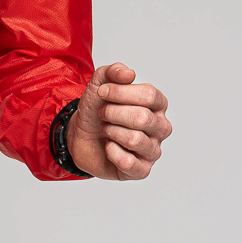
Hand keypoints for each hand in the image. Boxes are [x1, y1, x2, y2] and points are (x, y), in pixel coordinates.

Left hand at [67, 62, 170, 179]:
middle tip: (102, 114)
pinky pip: (129, 163)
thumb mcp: (99, 85)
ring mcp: (153, 150)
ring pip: (135, 140)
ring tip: (106, 129)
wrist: (81, 135)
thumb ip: (112, 72)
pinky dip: (111, 152)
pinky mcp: (142, 170)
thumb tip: (129, 73)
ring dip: (111, 131)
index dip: (121, 92)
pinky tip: (109, 147)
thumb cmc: (97, 110)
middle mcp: (160, 127)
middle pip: (142, 118)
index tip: (102, 92)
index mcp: (157, 104)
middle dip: (112, 113)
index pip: (149, 95)